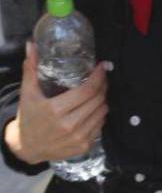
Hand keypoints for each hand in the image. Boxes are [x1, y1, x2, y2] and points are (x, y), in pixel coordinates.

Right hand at [3, 43, 107, 163]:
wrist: (28, 147)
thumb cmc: (28, 117)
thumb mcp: (27, 93)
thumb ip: (30, 69)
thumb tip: (32, 45)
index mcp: (55, 110)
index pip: (87, 91)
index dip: (98, 77)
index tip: (102, 67)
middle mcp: (69, 125)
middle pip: (97, 101)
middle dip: (102, 87)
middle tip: (101, 78)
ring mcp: (78, 137)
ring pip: (102, 113)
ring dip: (103, 100)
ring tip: (98, 92)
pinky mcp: (84, 146)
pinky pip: (101, 126)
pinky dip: (100, 115)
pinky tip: (94, 108)